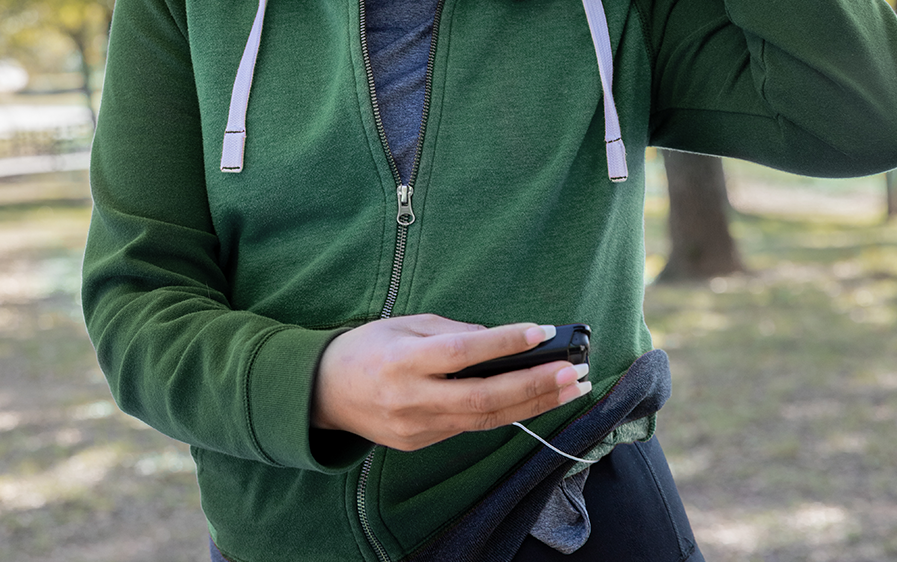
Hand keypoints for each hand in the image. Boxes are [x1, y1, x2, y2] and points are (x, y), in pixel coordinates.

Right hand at [312, 314, 591, 450]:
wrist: (323, 392)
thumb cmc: (366, 348)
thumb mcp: (403, 324)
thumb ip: (452, 331)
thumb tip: (501, 338)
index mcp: (402, 360)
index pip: (461, 352)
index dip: (504, 343)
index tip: (541, 331)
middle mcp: (410, 398)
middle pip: (482, 398)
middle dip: (534, 385)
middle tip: (573, 372)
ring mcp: (416, 427)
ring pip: (485, 420)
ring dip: (533, 404)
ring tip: (570, 389)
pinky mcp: (420, 443)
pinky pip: (469, 427)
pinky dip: (505, 413)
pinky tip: (533, 399)